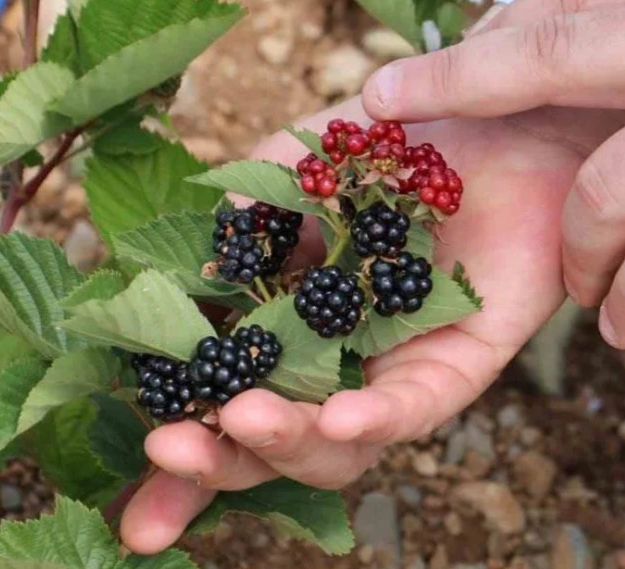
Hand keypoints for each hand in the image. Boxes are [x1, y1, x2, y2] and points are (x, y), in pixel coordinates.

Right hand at [119, 97, 624, 553]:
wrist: (493, 112)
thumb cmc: (393, 147)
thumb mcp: (294, 170)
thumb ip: (241, 219)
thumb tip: (178, 277)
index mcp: (289, 333)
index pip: (224, 409)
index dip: (183, 463)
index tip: (131, 511)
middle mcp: (340, 367)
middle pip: (275, 445)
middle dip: (218, 461)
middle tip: (166, 447)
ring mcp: (397, 372)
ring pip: (342, 443)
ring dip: (287, 439)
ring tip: (243, 416)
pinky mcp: (462, 363)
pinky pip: (422, 406)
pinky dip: (381, 414)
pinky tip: (343, 414)